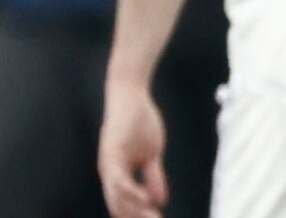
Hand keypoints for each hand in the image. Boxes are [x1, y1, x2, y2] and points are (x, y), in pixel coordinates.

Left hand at [99, 79, 167, 217]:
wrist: (131, 95)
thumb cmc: (139, 122)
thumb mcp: (151, 153)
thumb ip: (153, 177)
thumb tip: (159, 200)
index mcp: (117, 174)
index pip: (123, 204)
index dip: (137, 215)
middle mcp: (109, 173)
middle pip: (119, 205)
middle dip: (137, 217)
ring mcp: (109, 163)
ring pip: (117, 196)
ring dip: (134, 209)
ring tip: (151, 217)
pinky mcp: (112, 153)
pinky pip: (118, 179)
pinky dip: (129, 192)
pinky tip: (143, 200)